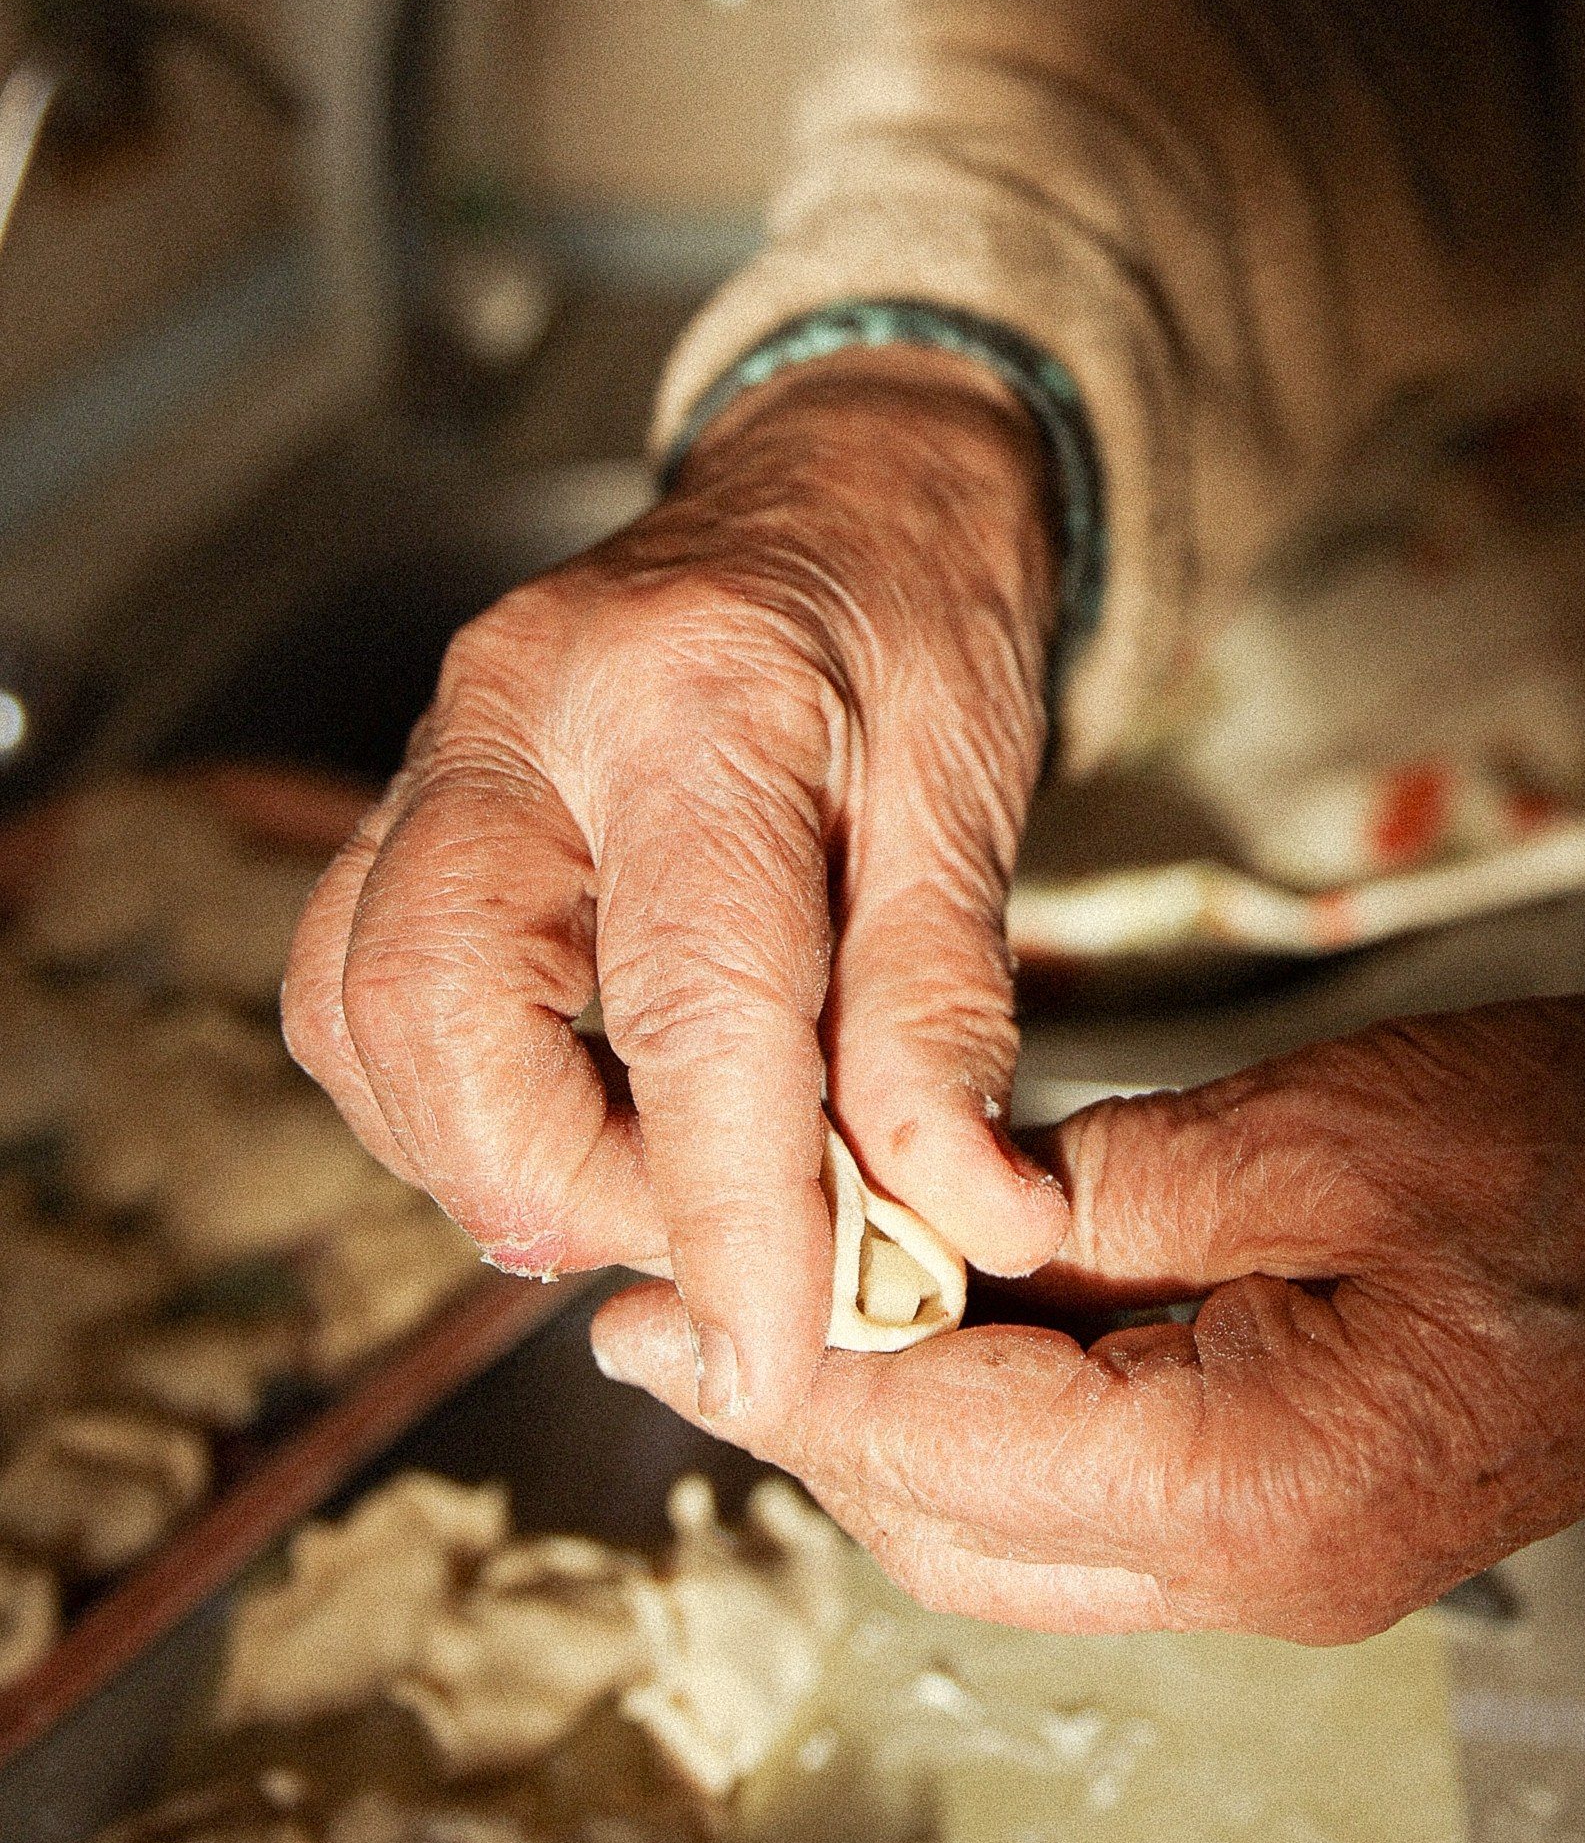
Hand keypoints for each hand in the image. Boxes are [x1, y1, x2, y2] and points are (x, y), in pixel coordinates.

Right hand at [282, 360, 1069, 1431]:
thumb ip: (947, 1011)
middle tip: (714, 1250)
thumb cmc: (916, 618)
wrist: (837, 484)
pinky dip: (444, 1097)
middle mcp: (523, 715)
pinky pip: (349, 985)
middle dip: (569, 1187)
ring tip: (660, 1183)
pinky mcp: (406, 801)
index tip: (778, 1358)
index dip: (731, 1213)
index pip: (695, 1005)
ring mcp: (438, 752)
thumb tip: (959, 1217)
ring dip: (496, 1156)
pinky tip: (571, 1114)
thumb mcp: (977, 788)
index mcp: (700, 697)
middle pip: (445, 1012)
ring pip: (363, 1014)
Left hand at [609, 988, 1584, 1635]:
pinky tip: (948, 1294)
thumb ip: (1121, 1179)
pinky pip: (1098, 1494)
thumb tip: (933, 1194)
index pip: (946, 1450)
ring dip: (890, 1414)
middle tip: (667, 1296)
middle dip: (806, 1407)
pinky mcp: (1316, 1505)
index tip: (656, 1284)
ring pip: (1011, 1529)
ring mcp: (1293, 1557)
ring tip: (773, 1287)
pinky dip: (999, 1405)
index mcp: (1264, 1490)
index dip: (790, 1360)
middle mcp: (1260, 1569)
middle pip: (950, 1525)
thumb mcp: (1353, 1123)